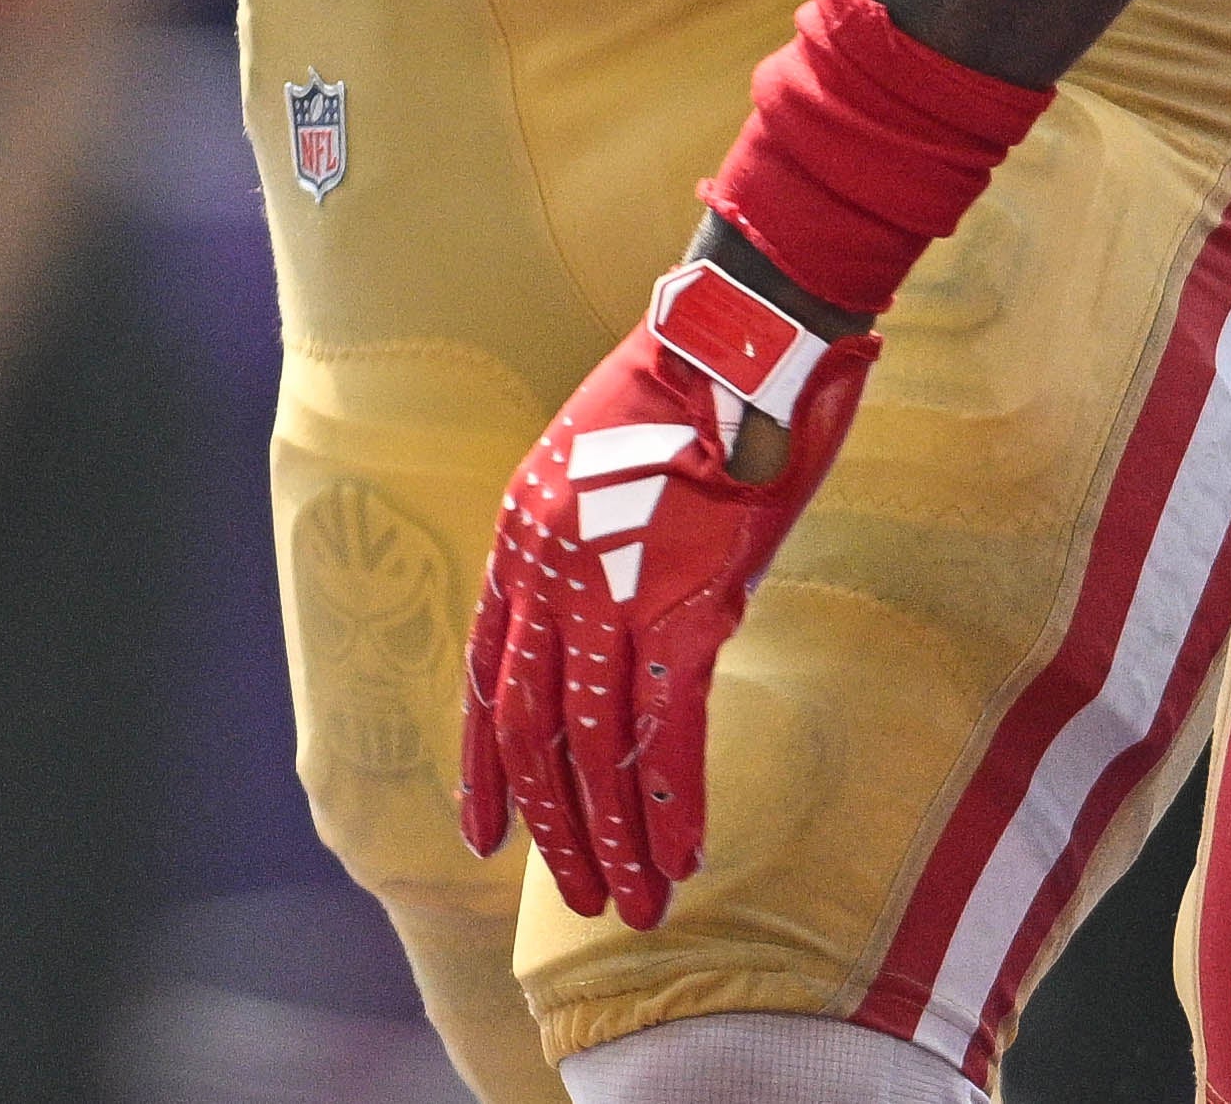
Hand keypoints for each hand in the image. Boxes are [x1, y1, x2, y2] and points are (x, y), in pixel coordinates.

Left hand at [460, 252, 868, 927]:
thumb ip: (595, 541)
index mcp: (523, 537)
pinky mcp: (688, 599)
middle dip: (555, 826)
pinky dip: (674, 800)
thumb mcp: (607, 459)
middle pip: (535, 730)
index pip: (490, 678)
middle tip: (581, 893)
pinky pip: (669, 726)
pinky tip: (682, 854)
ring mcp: (616, 588)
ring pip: (597, 745)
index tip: (485, 834)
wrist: (745, 330)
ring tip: (634, 901)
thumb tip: (621, 614)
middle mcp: (551, 571)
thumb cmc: (698, 384)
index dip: (485, 767)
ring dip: (615, 835)